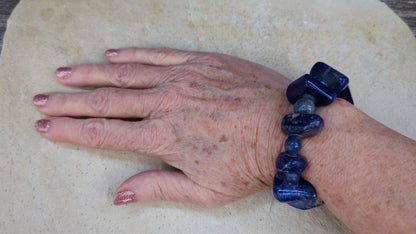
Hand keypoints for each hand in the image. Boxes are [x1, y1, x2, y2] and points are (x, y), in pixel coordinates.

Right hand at [33, 47, 290, 207]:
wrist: (289, 129)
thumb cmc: (251, 163)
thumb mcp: (206, 190)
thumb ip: (159, 187)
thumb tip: (120, 195)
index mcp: (164, 138)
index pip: (103, 133)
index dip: (69, 130)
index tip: (46, 127)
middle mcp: (166, 104)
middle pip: (105, 101)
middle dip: (68, 102)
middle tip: (41, 99)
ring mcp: (182, 78)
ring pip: (125, 74)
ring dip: (91, 74)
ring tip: (65, 73)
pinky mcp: (200, 62)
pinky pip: (157, 55)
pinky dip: (132, 54)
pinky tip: (112, 55)